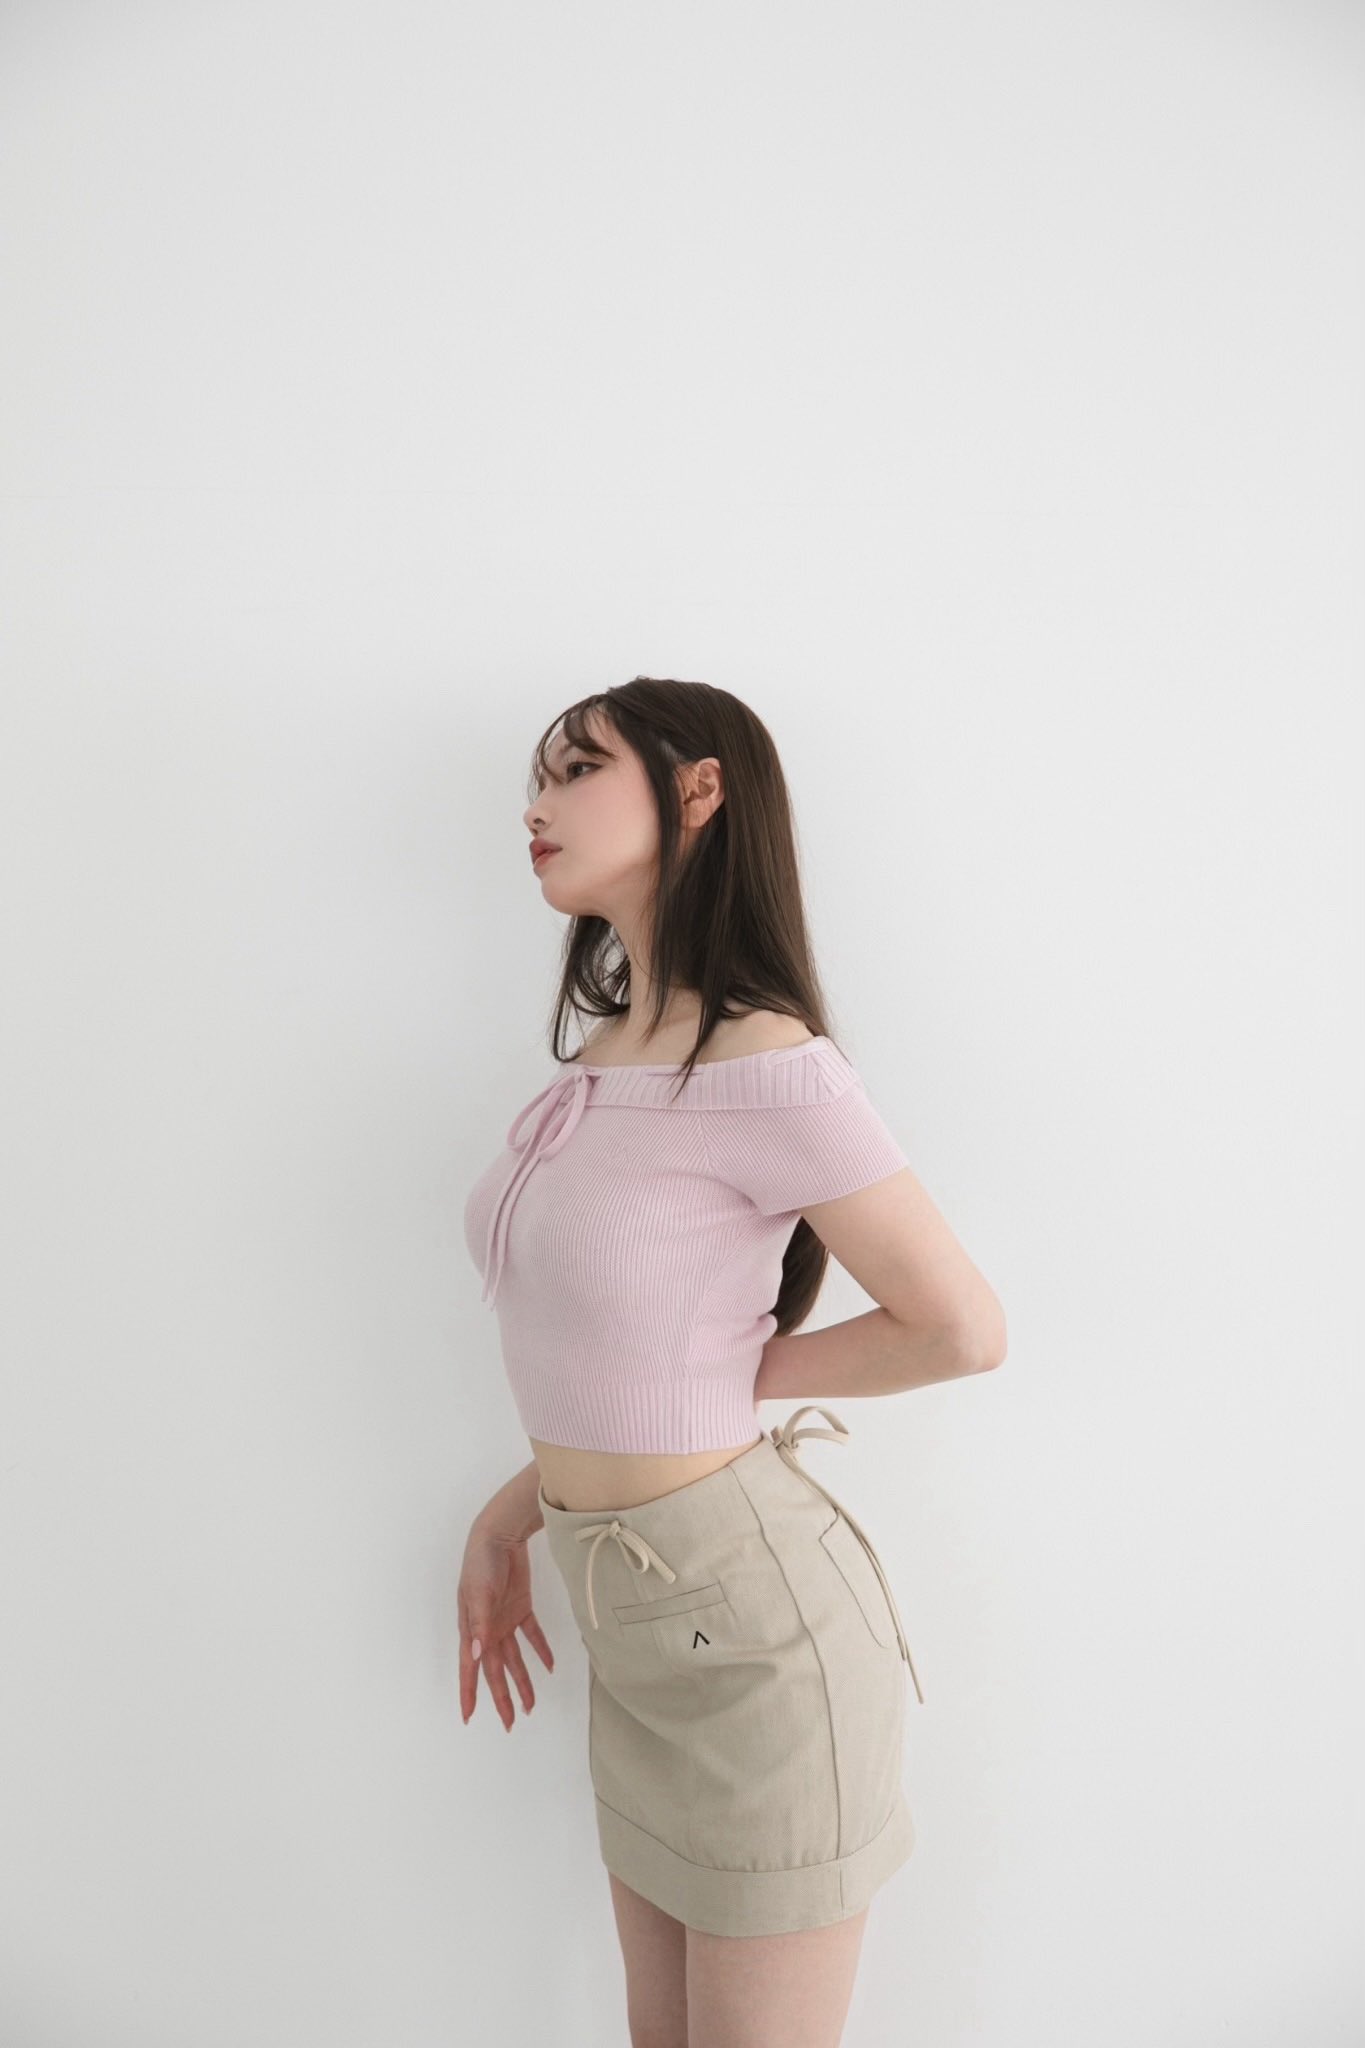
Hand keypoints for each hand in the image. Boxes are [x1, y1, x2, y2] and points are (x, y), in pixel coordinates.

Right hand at [459, 1517, 554, 1730]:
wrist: (500, 1534)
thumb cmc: (481, 1562)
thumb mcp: (478, 1592)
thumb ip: (478, 1623)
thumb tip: (476, 1654)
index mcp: (472, 1628)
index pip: (470, 1668)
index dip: (469, 1693)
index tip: (468, 1717)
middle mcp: (487, 1629)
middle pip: (495, 1670)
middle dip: (502, 1697)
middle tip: (511, 1723)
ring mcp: (504, 1619)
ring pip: (514, 1658)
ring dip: (522, 1680)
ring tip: (532, 1705)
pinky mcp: (521, 1607)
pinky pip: (531, 1635)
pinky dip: (540, 1650)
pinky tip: (549, 1666)